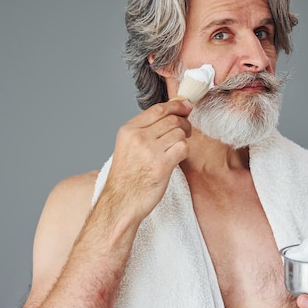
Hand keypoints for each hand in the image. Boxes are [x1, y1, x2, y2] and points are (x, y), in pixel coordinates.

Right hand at [102, 100, 192, 220]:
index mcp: (128, 130)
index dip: (176, 105)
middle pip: (172, 119)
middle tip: (186, 131)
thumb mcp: (128, 146)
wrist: (121, 202)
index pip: (158, 109)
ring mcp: (150, 150)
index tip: (185, 106)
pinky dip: (184, 151)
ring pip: (179, 132)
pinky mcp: (162, 165)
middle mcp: (138, 137)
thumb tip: (172, 110)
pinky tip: (177, 158)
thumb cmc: (127, 176)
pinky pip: (183, 147)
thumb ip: (146, 128)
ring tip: (177, 148)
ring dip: (183, 139)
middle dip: (184, 123)